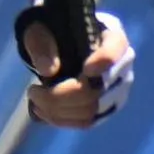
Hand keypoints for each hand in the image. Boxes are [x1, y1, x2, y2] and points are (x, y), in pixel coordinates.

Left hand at [23, 9, 135, 126]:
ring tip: (34, 100)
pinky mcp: (106, 109)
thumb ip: (41, 44)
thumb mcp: (40, 31)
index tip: (86, 69)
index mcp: (111, 35)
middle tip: (32, 91)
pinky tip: (42, 110)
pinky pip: (87, 122)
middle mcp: (122, 65)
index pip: (117, 46)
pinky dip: (61, 119)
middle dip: (61, 95)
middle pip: (100, 88)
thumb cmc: (53, 33)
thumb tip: (48, 70)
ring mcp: (117, 90)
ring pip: (92, 110)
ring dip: (58, 110)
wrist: (59, 48)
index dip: (106, 60)